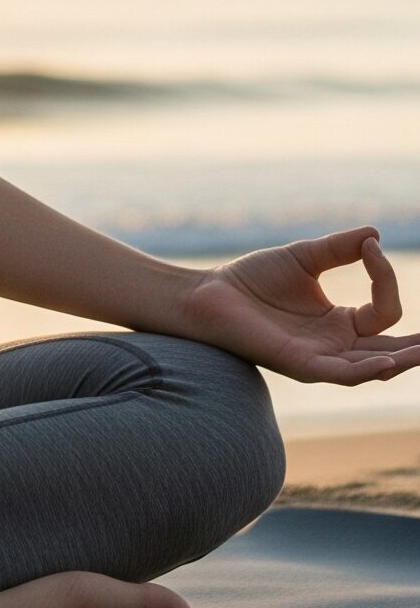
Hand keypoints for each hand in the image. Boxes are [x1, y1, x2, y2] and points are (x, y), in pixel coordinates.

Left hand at [177, 227, 419, 383]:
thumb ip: (339, 249)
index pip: (383, 311)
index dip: (384, 279)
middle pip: (390, 349)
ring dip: (401, 360)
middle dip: (418, 348)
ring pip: (373, 366)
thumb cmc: (251, 279)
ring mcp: (320, 358)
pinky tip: (386, 360)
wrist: (208, 293)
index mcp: (341, 323)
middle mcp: (336, 345)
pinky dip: (366, 369)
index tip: (370, 247)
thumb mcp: (304, 258)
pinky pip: (341, 374)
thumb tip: (375, 234)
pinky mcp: (300, 365)